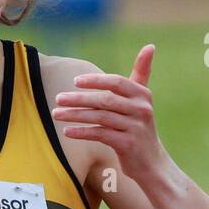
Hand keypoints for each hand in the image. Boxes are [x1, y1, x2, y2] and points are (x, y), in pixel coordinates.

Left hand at [51, 44, 164, 184]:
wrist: (151, 163)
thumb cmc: (139, 127)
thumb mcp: (142, 100)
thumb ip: (141, 74)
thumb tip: (150, 45)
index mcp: (143, 95)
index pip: (117, 82)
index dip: (96, 81)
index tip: (75, 81)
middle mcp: (141, 109)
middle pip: (105, 99)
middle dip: (79, 98)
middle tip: (58, 98)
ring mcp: (135, 127)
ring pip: (100, 117)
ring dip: (75, 115)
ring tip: (56, 114)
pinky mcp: (127, 144)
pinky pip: (100, 134)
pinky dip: (82, 132)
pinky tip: (67, 132)